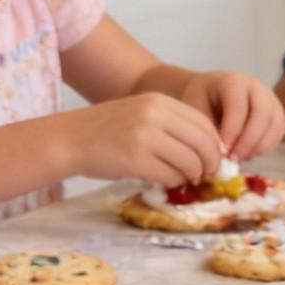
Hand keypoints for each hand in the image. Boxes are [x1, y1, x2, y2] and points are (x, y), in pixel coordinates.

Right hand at [70, 93, 221, 186]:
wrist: (70, 139)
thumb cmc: (107, 131)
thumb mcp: (141, 114)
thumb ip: (171, 126)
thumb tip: (207, 151)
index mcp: (159, 101)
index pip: (204, 124)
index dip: (214, 146)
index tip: (212, 160)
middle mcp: (155, 115)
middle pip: (203, 144)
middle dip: (210, 164)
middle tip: (205, 175)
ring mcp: (145, 137)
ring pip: (190, 162)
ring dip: (192, 176)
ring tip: (185, 179)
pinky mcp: (136, 160)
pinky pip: (171, 176)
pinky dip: (174, 182)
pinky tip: (165, 181)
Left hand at [180, 70, 284, 159]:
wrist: (209, 93)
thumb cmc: (201, 102)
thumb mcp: (197, 112)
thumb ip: (210, 131)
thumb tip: (224, 157)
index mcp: (232, 82)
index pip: (238, 107)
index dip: (232, 132)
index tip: (223, 152)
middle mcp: (255, 87)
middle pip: (262, 114)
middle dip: (249, 141)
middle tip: (234, 159)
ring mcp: (269, 99)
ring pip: (275, 124)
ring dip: (260, 146)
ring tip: (240, 158)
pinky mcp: (277, 113)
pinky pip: (279, 132)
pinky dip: (267, 146)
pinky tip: (249, 154)